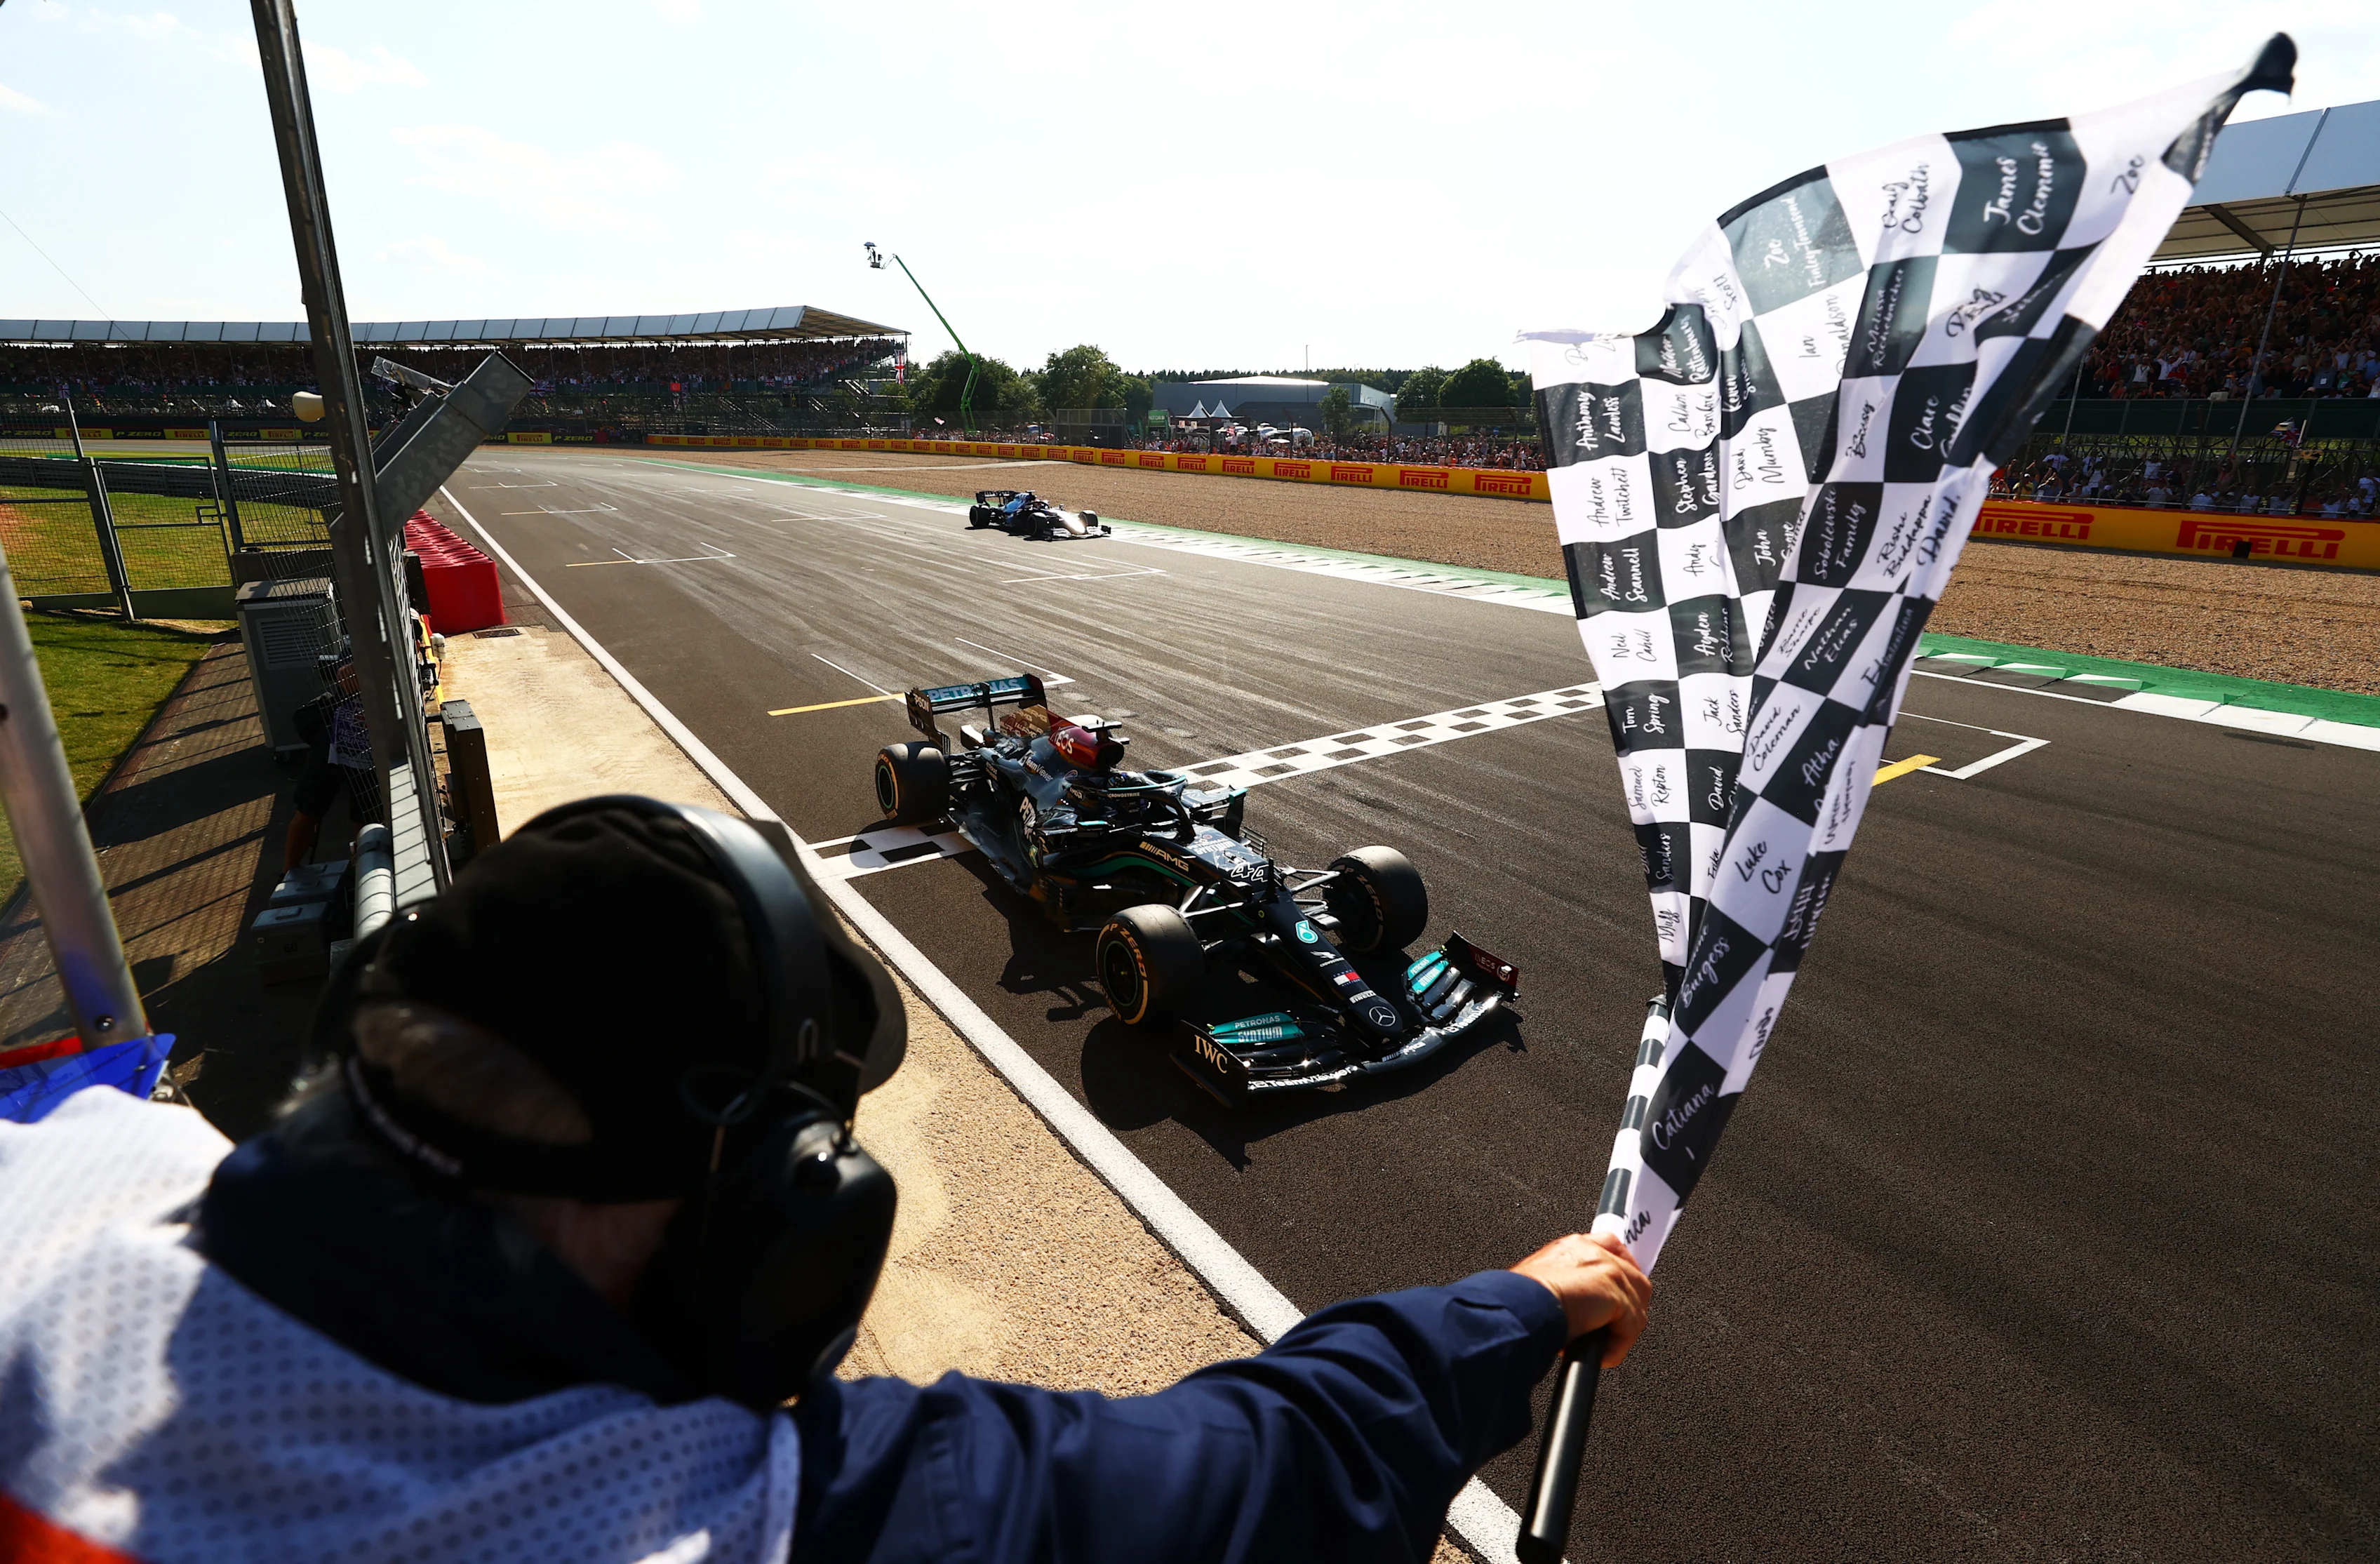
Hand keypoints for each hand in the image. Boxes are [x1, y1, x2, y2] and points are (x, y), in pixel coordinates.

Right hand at [1509, 1231, 1649, 1366]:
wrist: (1517, 1307)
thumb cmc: (1518, 1303)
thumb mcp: (1539, 1289)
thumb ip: (1563, 1289)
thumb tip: (1576, 1314)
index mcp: (1573, 1247)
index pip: (1611, 1248)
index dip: (1620, 1273)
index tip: (1618, 1298)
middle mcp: (1592, 1251)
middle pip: (1633, 1277)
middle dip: (1628, 1308)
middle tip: (1611, 1332)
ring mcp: (1606, 1268)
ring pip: (1636, 1304)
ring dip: (1622, 1332)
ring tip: (1602, 1348)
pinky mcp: (1615, 1290)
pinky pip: (1630, 1326)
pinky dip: (1618, 1347)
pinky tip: (1601, 1356)